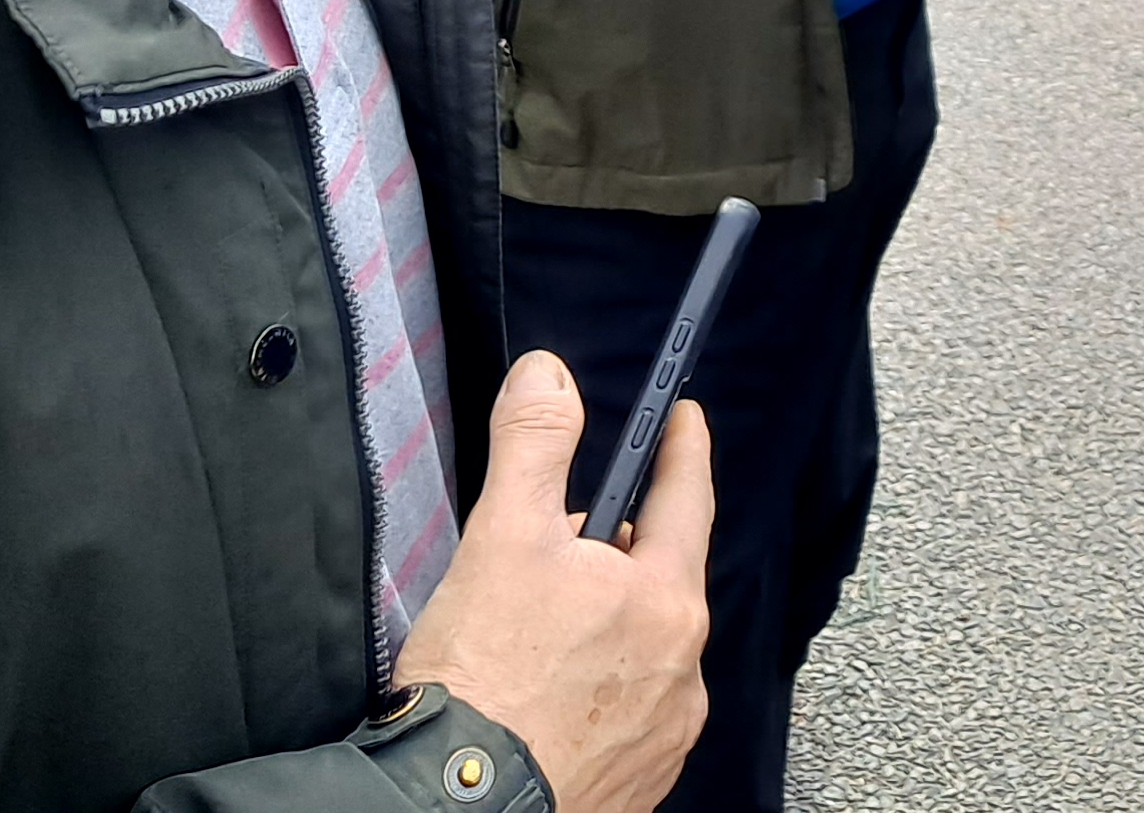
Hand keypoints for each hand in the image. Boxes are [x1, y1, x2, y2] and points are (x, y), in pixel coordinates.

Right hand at [390, 352, 711, 812]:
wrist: (456, 812)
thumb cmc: (483, 683)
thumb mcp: (502, 538)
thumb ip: (534, 443)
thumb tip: (550, 374)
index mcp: (666, 599)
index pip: (687, 497)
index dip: (683, 447)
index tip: (684, 420)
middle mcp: (683, 669)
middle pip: (658, 575)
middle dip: (615, 550)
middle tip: (553, 548)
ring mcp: (665, 732)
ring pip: (643, 646)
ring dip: (606, 624)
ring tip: (536, 634)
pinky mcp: (638, 782)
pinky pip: (629, 710)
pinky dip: (599, 688)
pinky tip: (549, 691)